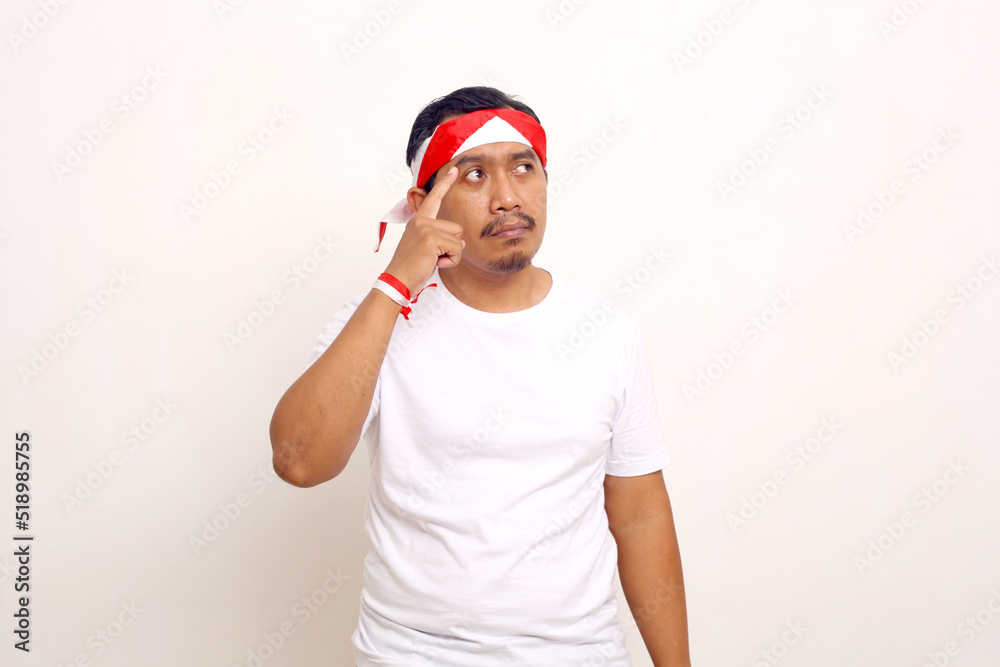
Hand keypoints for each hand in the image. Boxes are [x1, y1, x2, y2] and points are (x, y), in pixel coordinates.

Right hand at [383, 166, 464, 293]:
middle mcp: (421, 221)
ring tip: (433, 260)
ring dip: (451, 254)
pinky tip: (434, 263)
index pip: (433, 198)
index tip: (453, 170)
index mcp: (418, 221)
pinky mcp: (431, 239)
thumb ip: (439, 238)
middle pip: (456, 228)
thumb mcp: (423, 247)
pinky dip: (450, 261)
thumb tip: (460, 243)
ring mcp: (425, 228)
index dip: (445, 184)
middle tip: (432, 257)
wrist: (398, 281)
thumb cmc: (411, 268)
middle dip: (451, 246)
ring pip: (457, 239)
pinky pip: (456, 249)